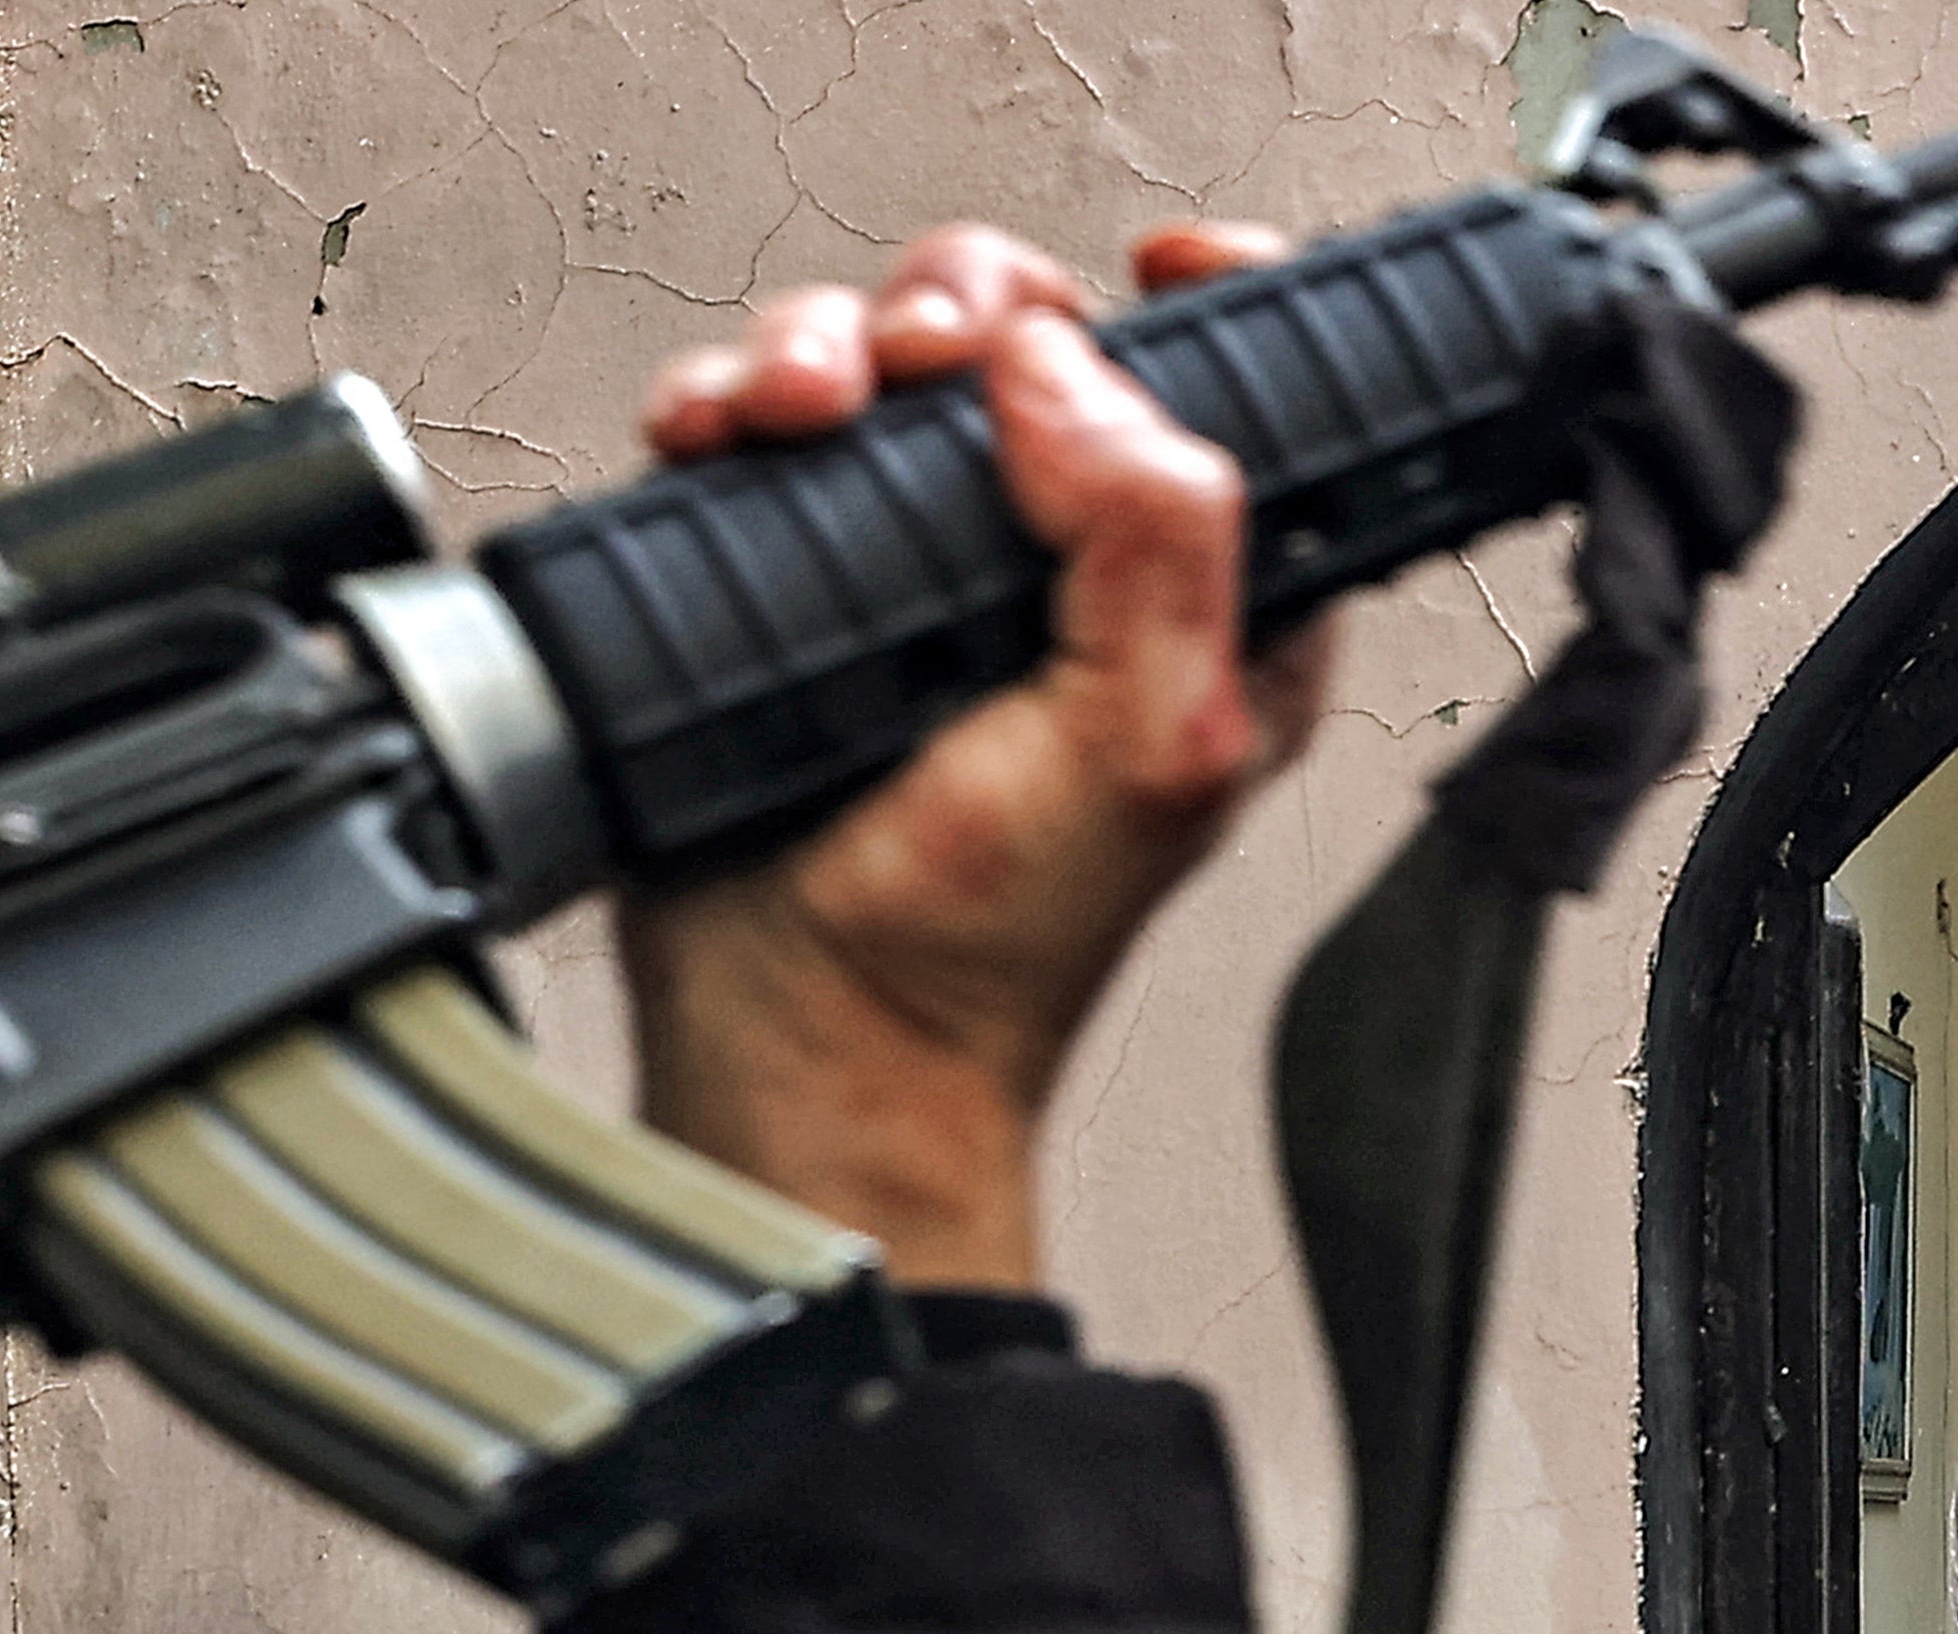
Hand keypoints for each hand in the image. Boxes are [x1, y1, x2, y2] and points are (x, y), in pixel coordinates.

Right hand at [619, 224, 1332, 1289]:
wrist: (807, 1033)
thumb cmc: (988, 945)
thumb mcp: (1151, 744)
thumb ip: (1159, 539)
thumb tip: (1067, 370)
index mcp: (1198, 594)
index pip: (1234, 385)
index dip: (1208, 302)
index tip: (1156, 277)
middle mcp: (1054, 557)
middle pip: (1029, 325)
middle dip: (966, 306)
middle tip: (926, 364)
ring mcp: (911, 556)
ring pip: (882, 355)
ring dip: (830, 342)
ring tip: (802, 411)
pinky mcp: (786, 566)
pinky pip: (756, 422)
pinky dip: (729, 399)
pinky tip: (723, 442)